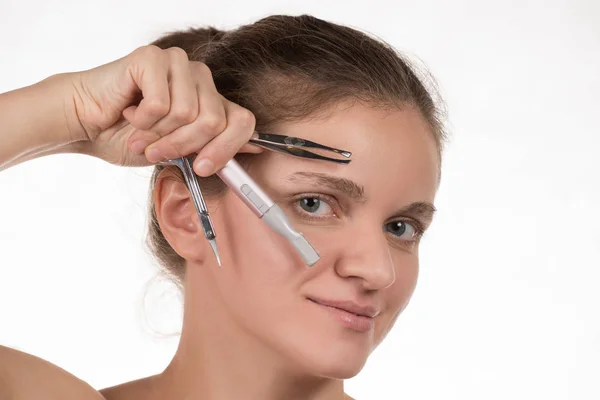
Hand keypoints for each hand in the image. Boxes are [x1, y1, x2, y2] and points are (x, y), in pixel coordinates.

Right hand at [69, 45, 260, 174]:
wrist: (86, 125)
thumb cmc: (129, 137)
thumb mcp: (179, 151)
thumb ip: (213, 147)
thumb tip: (257, 150)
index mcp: (211, 99)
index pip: (243, 121)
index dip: (227, 149)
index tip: (201, 167)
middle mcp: (200, 78)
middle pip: (214, 121)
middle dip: (182, 146)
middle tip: (155, 151)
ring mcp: (178, 64)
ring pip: (188, 114)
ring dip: (158, 134)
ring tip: (139, 131)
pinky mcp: (154, 58)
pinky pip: (162, 104)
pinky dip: (142, 119)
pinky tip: (129, 110)